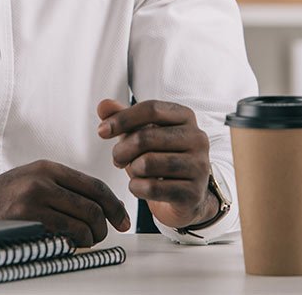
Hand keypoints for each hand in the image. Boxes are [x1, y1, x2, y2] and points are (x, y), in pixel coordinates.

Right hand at [0, 159, 130, 246]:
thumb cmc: (4, 197)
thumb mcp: (32, 179)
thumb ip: (62, 185)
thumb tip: (99, 203)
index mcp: (48, 167)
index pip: (93, 184)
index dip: (114, 205)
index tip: (122, 220)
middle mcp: (42, 179)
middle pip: (93, 205)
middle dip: (105, 226)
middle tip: (103, 236)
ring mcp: (34, 198)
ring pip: (83, 221)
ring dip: (91, 238)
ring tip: (85, 242)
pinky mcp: (27, 218)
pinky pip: (66, 234)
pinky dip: (74, 244)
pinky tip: (68, 245)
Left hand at [97, 99, 216, 228]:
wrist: (185, 195)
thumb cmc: (161, 156)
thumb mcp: (142, 132)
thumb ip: (122, 117)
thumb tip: (103, 106)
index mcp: (185, 116)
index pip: (151, 109)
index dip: (122, 119)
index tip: (102, 131)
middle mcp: (197, 138)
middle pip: (145, 137)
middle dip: (121, 149)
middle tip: (116, 158)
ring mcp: (199, 166)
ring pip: (147, 163)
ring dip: (131, 169)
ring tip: (132, 171)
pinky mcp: (193, 193)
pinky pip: (152, 187)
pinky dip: (136, 187)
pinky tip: (138, 186)